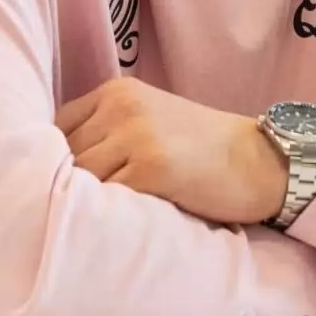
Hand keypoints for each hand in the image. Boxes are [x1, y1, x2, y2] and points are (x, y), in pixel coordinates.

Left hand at [58, 77, 285, 225]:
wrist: (258, 160)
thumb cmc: (203, 148)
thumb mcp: (150, 120)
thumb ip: (108, 131)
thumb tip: (56, 168)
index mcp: (117, 92)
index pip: (58, 125)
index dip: (57, 159)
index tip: (67, 184)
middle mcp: (121, 107)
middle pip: (65, 154)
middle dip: (69, 184)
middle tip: (79, 210)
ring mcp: (135, 135)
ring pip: (82, 177)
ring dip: (87, 201)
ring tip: (101, 219)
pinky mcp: (151, 168)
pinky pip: (108, 197)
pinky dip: (110, 213)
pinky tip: (121, 223)